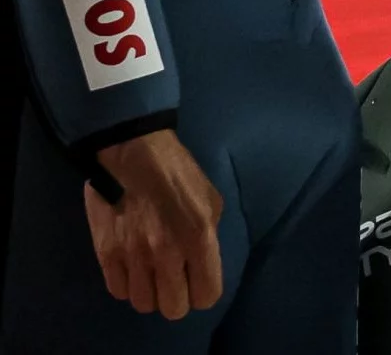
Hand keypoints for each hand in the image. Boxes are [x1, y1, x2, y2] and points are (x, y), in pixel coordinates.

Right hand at [84, 129, 224, 320]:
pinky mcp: (106, 255)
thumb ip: (208, 237)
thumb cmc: (178, 173)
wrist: (133, 154)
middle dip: (178, 298)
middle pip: (174, 309)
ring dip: (150, 292)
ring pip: (144, 303)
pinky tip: (133, 267)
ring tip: (152, 272)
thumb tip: (201, 263)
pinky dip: (127, 284)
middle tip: (175, 281)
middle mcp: (167, 254)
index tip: (199, 281)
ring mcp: (134, 257)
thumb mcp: (210, 200)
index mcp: (199, 238)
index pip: (207, 295)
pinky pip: (118, 291)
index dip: (204, 292)